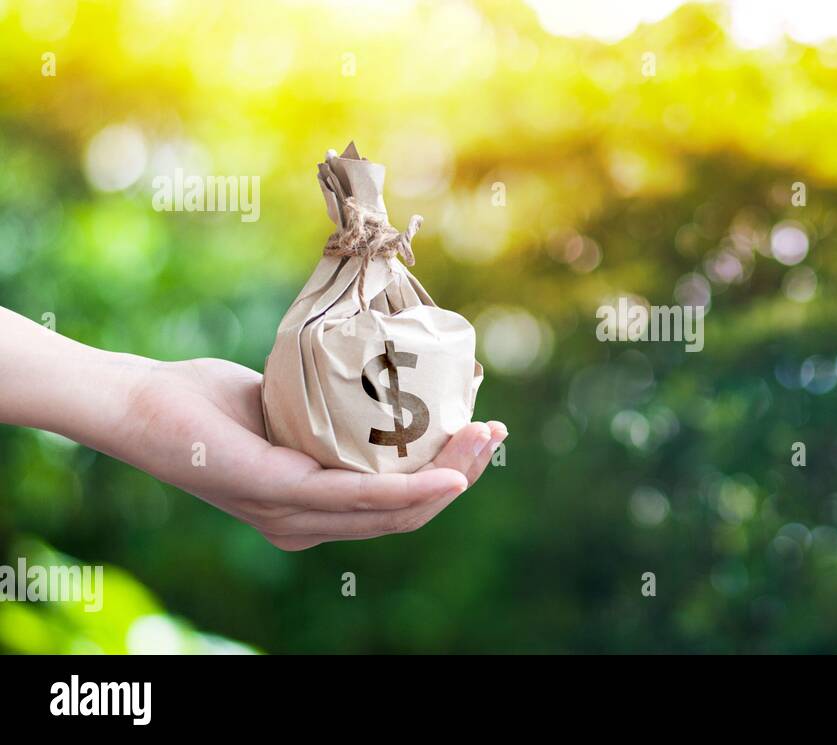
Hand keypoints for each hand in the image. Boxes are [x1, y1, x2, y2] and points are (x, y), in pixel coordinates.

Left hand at [117, 357, 506, 550]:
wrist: (138, 403)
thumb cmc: (204, 400)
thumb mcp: (283, 403)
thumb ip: (326, 405)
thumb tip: (376, 367)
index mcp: (310, 509)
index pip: (395, 505)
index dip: (448, 476)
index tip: (481, 430)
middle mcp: (305, 525)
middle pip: (406, 514)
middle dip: (462, 474)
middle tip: (496, 432)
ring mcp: (291, 517)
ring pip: (393, 511)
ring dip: (450, 477)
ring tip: (485, 437)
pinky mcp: (278, 496)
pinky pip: (358, 497)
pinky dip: (408, 490)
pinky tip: (445, 474)